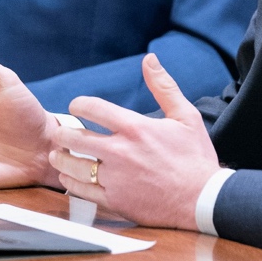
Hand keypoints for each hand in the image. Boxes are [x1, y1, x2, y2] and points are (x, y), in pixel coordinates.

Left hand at [49, 53, 219, 229]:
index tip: (76, 107)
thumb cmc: (196, 158)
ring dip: (60, 158)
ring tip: (58, 156)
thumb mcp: (186, 116)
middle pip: (74, 138)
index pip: (93, 108)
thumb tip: (150, 59)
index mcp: (135, 128)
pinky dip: (70, 183)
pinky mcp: (115, 201)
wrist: (204, 201)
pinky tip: (69, 178)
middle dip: (62, 133)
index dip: (78, 104)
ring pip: (73, 166)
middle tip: (61, 133)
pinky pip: (82, 191)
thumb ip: (164, 86)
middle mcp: (121, 152)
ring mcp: (116, 178)